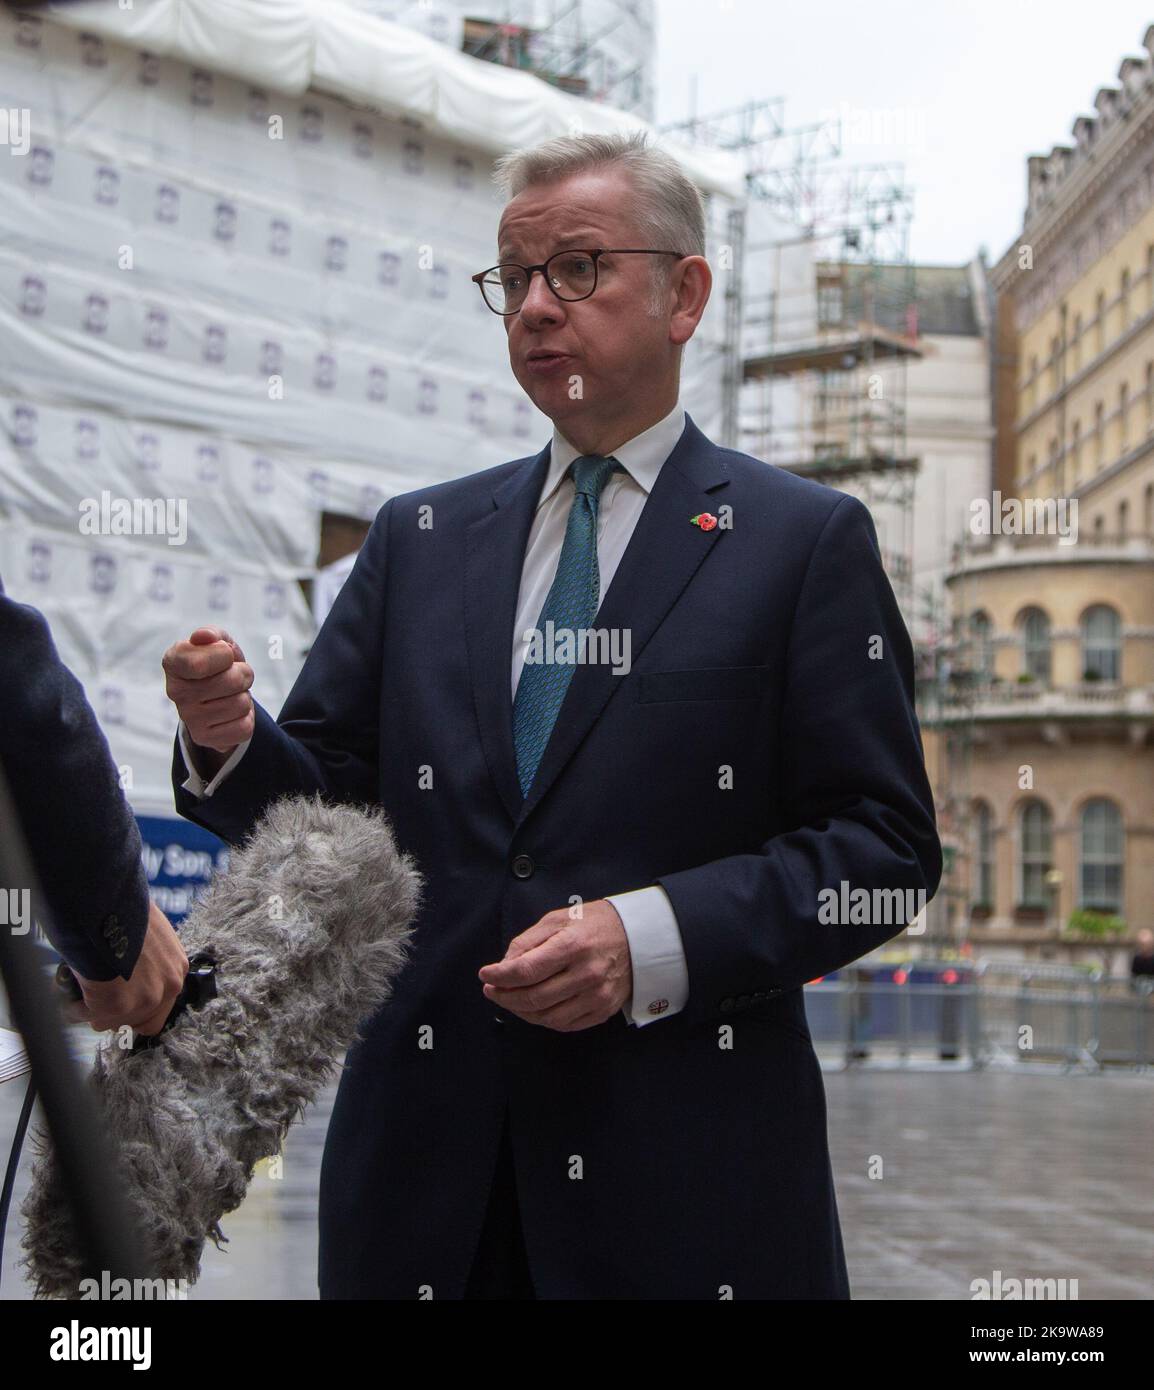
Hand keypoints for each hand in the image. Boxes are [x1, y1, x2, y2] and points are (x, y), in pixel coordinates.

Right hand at [63, 901, 188, 1035]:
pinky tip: (73, 984)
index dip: (136, 1006)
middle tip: (97, 998)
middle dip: (116, 1013)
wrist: (106, 903)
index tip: (120, 1000)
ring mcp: (144, 999)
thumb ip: (148, 960)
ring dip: (92, 1008)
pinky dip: (74, 1005)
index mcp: (176, 968)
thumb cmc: (121, 910)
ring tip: (82, 986)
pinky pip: (87, 1016)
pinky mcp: (117, 1006)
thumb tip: (130, 974)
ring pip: (110, 1021)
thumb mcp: (149, 935)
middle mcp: (167, 987)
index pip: (160, 1007)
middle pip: (139, 1022)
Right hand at [162, 625, 254, 766]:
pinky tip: (231, 714)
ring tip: (231, 694)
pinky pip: (244, 728)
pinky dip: (246, 719)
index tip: (225, 654)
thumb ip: (212, 634)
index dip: (224, 655)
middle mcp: (175, 692)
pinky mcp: (204, 739)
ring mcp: (188, 718)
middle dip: (244, 674)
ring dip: (244, 696)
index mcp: (173, 662)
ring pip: (242, 704)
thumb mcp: (217, 643)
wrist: (216, 697)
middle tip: (235, 676)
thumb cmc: (217, 663)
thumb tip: (203, 636)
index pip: (200, 663)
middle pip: (233, 681)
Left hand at [478, 900, 631, 1030]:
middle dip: (505, 997)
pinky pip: (566, 1024)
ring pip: (547, 1017)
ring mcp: (597, 995)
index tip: (485, 975)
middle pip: (534, 998)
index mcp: (573, 945)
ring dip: (521, 1012)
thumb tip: (504, 966)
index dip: (500, 976)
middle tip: (492, 990)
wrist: (639, 936)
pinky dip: (544, 1019)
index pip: (526, 970)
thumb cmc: (594, 924)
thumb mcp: (558, 919)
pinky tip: (535, 1008)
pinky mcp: (603, 1009)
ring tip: (510, 999)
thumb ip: (528, 941)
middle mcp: (586, 974)